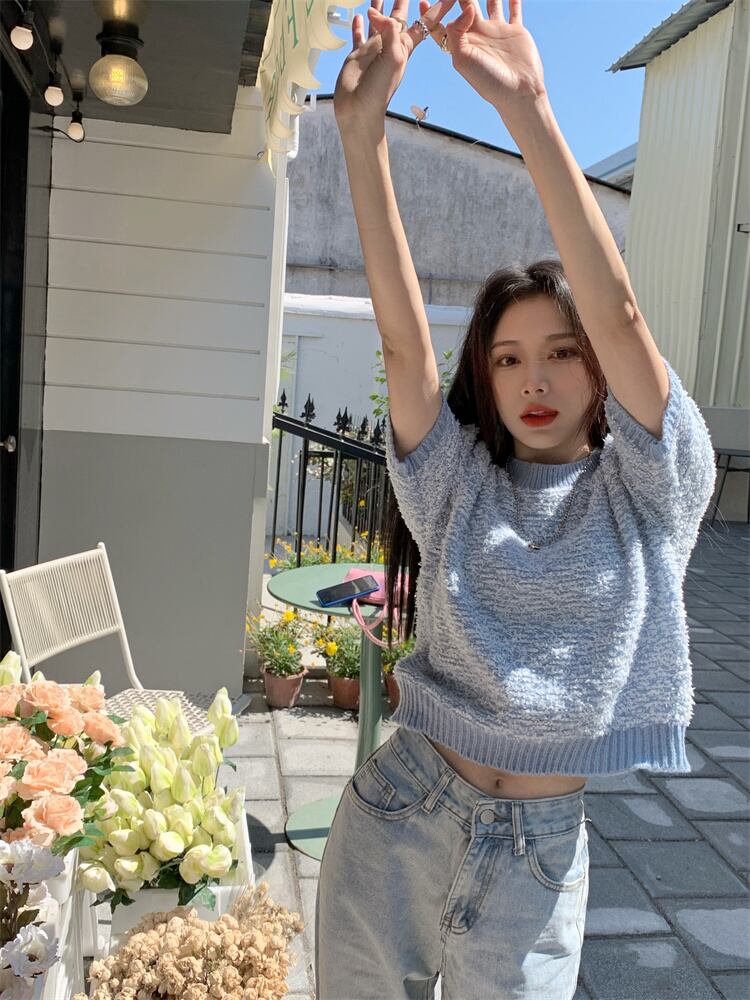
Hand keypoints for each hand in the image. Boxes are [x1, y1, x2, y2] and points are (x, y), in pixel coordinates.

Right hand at [334, 0, 457, 130]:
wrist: (359, 109)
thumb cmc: (379, 89)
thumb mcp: (394, 58)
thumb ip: (391, 33)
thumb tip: (382, 14)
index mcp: (405, 46)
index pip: (425, 22)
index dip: (438, 9)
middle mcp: (390, 45)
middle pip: (400, 16)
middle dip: (404, 0)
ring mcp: (374, 49)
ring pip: (377, 21)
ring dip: (379, 6)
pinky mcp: (358, 54)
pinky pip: (359, 35)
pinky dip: (358, 26)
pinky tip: (358, 16)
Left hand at [433, 1, 546, 115]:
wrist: (518, 91)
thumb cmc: (488, 81)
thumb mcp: (463, 60)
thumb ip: (457, 32)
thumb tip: (466, 8)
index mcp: (462, 44)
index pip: (443, 24)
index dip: (432, 13)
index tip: (423, 1)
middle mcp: (477, 35)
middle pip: (466, 5)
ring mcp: (496, 31)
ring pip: (490, 2)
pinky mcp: (515, 30)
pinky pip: (514, 8)